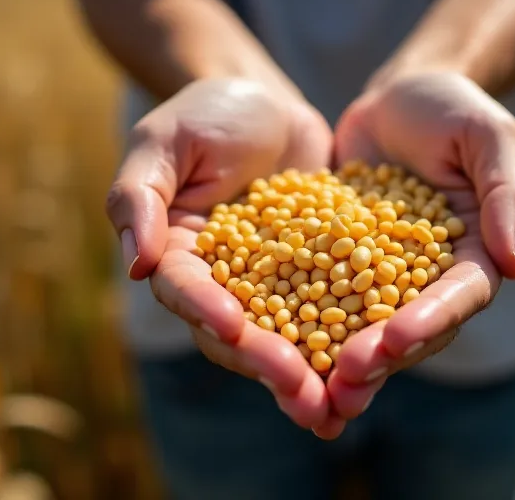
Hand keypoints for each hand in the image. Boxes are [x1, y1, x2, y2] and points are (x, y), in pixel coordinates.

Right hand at [105, 78, 335, 428]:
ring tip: (339, 411)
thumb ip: (139, 196)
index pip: (187, 293)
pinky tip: (377, 373)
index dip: (208, 312)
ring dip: (311, 378)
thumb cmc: (205, 112)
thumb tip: (137, 263)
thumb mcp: (164, 141)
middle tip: (305, 397)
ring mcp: (270, 287)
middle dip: (269, 366)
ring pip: (286, 339)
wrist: (266, 103)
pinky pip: (331, 315)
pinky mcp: (316, 279)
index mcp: (177, 256)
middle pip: (238, 334)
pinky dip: (349, 346)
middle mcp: (221, 284)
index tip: (234, 329)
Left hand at [325, 72, 514, 419]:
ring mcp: (381, 278)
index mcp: (475, 258)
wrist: (398, 98)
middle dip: (377, 358)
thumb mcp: (487, 135)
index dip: (428, 321)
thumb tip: (514, 264)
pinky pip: (320, 299)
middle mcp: (429, 280)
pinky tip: (269, 347)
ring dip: (337, 362)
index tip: (395, 340)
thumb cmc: (453, 109)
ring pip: (362, 329)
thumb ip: (506, 193)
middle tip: (343, 384)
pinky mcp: (339, 267)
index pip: (457, 298)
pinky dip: (300, 327)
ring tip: (307, 391)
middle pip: (408, 329)